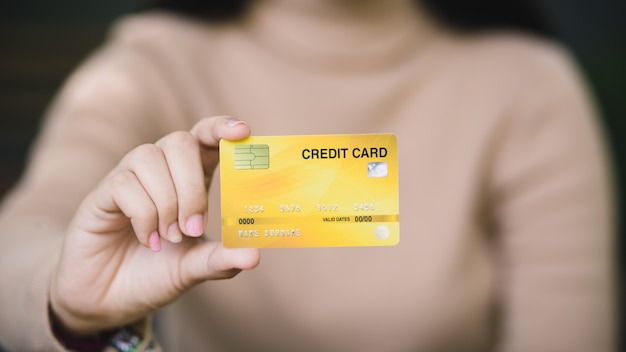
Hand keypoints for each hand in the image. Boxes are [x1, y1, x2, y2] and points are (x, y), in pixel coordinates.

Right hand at [50, 116, 259, 334]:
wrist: (110, 300)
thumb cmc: (155, 274)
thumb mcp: (194, 268)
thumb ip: (222, 260)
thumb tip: (254, 257)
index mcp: (189, 179)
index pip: (205, 137)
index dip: (221, 128)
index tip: (243, 131)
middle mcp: (160, 171)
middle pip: (180, 142)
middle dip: (192, 185)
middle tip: (193, 228)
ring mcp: (128, 179)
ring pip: (150, 158)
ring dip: (167, 202)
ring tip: (169, 238)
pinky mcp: (102, 194)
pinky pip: (124, 184)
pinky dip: (143, 215)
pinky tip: (149, 240)